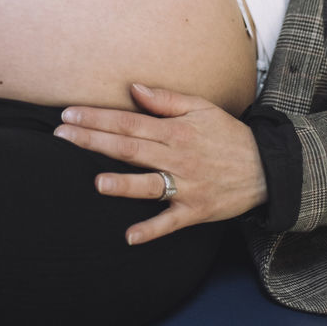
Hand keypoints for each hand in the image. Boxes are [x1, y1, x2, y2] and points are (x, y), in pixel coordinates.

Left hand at [54, 83, 266, 244]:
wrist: (265, 168)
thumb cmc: (228, 134)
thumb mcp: (201, 107)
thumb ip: (165, 99)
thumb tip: (133, 89)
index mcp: (175, 130)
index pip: (128, 122)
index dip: (97, 118)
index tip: (69, 114)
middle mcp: (177, 157)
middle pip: (129, 148)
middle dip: (93, 141)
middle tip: (61, 136)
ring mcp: (185, 185)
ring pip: (149, 184)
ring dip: (122, 184)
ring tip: (96, 182)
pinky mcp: (195, 210)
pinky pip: (170, 222)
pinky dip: (151, 229)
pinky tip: (130, 236)